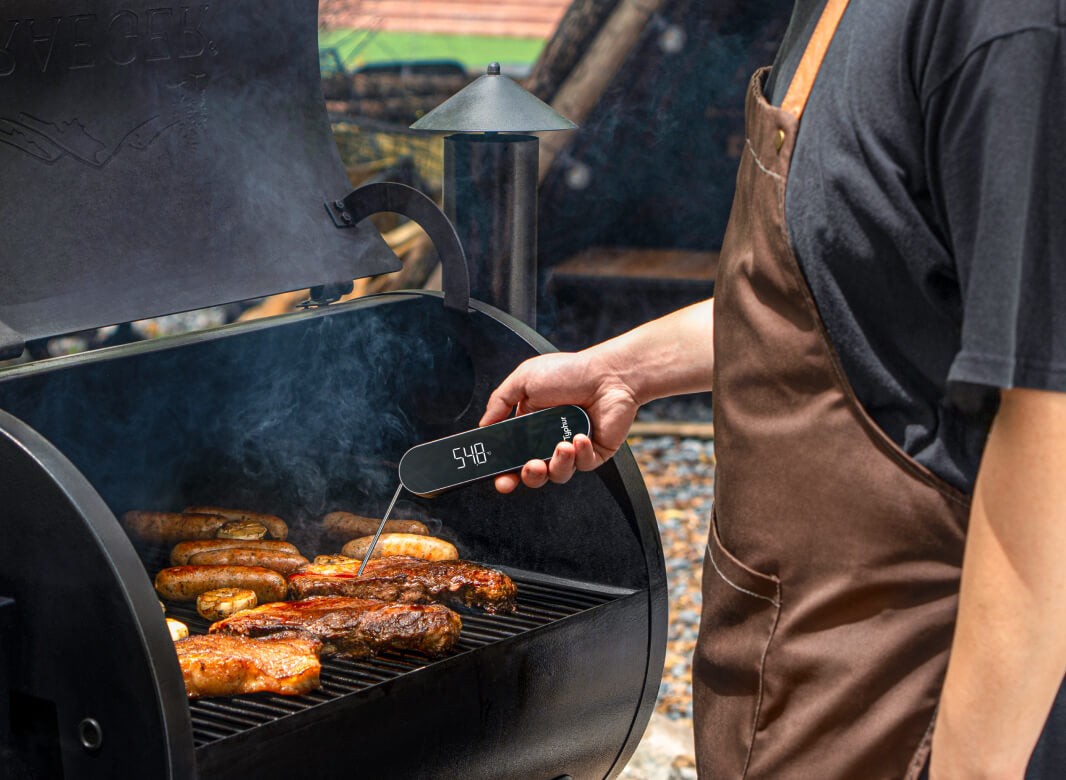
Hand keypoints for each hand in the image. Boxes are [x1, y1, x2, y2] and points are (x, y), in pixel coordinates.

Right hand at [479, 350, 639, 492]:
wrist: (609, 373)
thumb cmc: (570, 372)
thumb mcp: (524, 378)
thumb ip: (499, 401)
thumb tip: (484, 424)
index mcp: (530, 426)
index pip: (512, 457)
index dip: (504, 472)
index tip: (501, 479)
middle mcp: (549, 440)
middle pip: (533, 474)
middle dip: (529, 476)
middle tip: (531, 466)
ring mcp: (572, 449)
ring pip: (558, 475)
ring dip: (558, 464)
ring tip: (563, 446)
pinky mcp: (594, 454)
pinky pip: (582, 465)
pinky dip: (580, 454)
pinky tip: (580, 438)